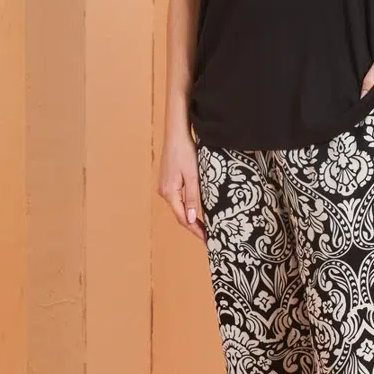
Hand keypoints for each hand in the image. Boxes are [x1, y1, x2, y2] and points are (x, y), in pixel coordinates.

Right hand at [158, 126, 206, 241]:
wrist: (176, 134)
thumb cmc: (185, 151)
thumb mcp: (193, 175)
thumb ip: (193, 197)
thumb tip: (192, 219)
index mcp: (169, 193)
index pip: (183, 218)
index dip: (195, 230)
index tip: (206, 239)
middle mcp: (164, 192)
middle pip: (180, 215)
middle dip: (193, 226)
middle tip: (208, 237)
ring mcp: (165, 187)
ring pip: (179, 207)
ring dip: (190, 217)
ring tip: (204, 226)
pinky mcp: (169, 181)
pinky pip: (178, 199)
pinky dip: (187, 207)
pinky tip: (195, 210)